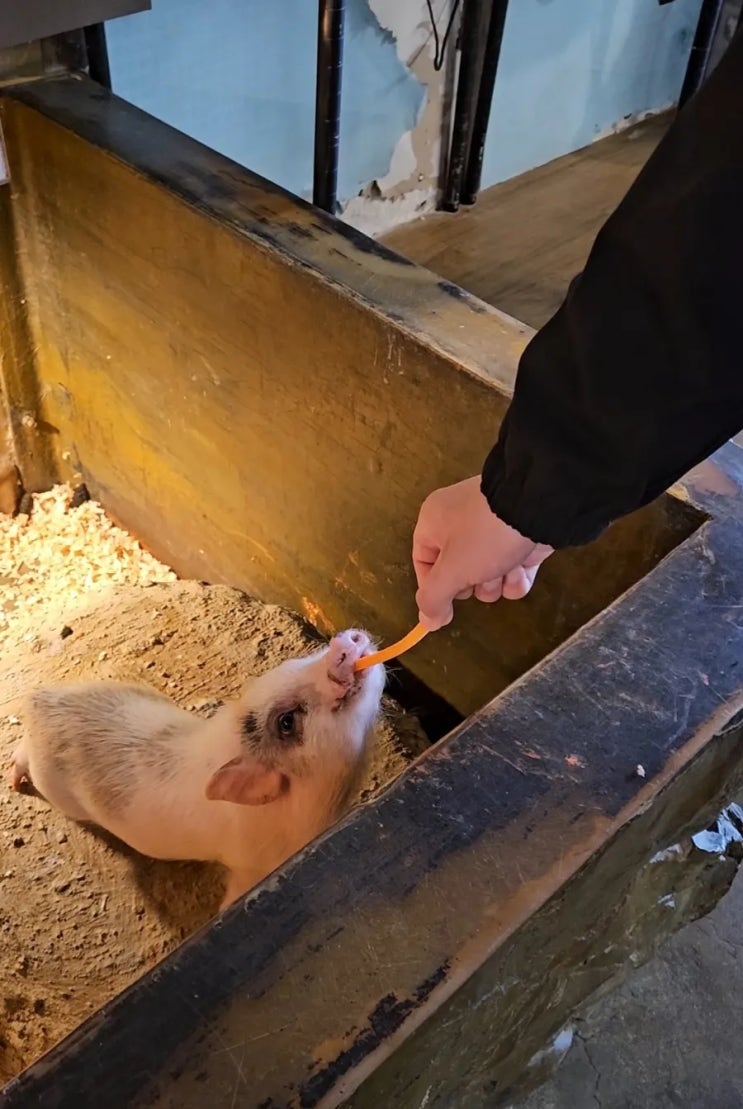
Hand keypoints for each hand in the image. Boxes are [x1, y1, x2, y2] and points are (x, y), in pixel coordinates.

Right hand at [412, 476, 552, 629]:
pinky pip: (511, 567)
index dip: (434, 588)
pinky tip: (522, 571)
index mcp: (434, 520)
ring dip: (497, 582)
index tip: (444, 610)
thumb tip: (427, 622)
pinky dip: (517, 576)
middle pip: (458, 571)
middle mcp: (460, 521)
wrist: (537, 506)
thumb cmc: (484, 536)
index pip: (423, 562)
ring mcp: (493, 528)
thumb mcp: (452, 570)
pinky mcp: (521, 536)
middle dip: (472, 584)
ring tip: (506, 569)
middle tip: (479, 579)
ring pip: (487, 573)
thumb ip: (434, 599)